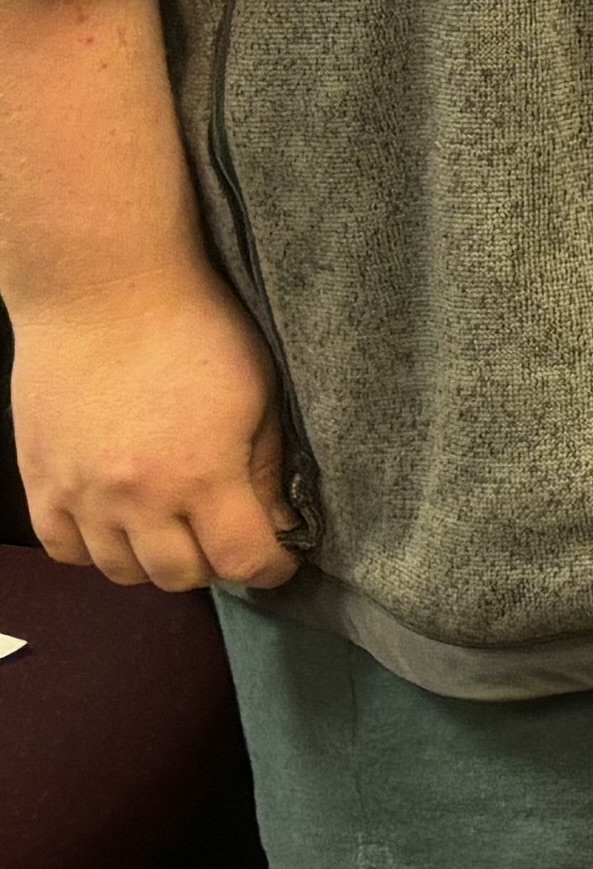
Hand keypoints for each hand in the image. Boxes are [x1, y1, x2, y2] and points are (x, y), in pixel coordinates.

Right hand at [15, 265, 299, 592]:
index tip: (278, 560)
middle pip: (179, 577)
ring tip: (176, 529)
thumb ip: (268, 470)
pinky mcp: (39, 479)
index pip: (241, 561)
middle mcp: (136, 496)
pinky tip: (120, 523)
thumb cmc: (195, 329)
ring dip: (154, 561)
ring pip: (120, 571)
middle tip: (226, 537)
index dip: (269, 568)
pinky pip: (64, 548)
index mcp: (201, 475)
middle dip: (214, 565)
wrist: (104, 291)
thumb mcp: (260, 395)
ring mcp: (80, 492)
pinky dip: (96, 549)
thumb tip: (277, 525)